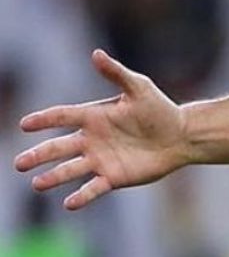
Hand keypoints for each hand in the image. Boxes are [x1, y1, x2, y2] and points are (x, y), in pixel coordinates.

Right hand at [13, 49, 190, 209]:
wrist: (181, 136)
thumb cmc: (160, 109)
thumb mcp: (139, 88)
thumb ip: (116, 73)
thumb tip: (96, 54)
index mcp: (94, 116)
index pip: (62, 117)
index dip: (44, 120)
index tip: (25, 124)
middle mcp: (91, 140)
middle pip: (59, 148)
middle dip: (39, 155)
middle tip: (19, 163)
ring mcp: (100, 160)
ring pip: (70, 170)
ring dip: (54, 177)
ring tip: (37, 184)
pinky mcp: (113, 177)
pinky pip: (93, 188)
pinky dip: (82, 196)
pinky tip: (69, 203)